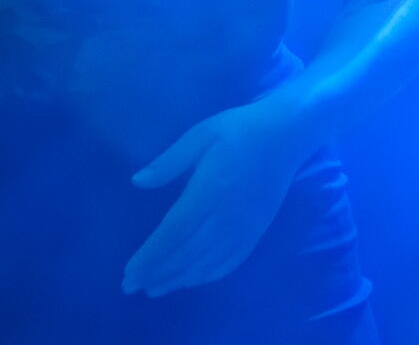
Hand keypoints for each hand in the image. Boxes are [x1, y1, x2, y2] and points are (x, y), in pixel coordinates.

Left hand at [125, 98, 309, 297]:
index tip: (129, 272)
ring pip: (207, 262)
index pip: (174, 232)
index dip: (150, 256)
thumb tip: (137, 182)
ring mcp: (245, 225)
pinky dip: (209, 275)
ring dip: (179, 278)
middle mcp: (227, 214)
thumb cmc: (241, 129)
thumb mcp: (201, 133)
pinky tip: (192, 280)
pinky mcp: (258, 229)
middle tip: (131, 287)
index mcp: (210, 190)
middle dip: (157, 272)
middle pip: (187, 253)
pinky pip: (232, 260)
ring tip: (155, 289)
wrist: (290, 132)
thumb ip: (170, 161)